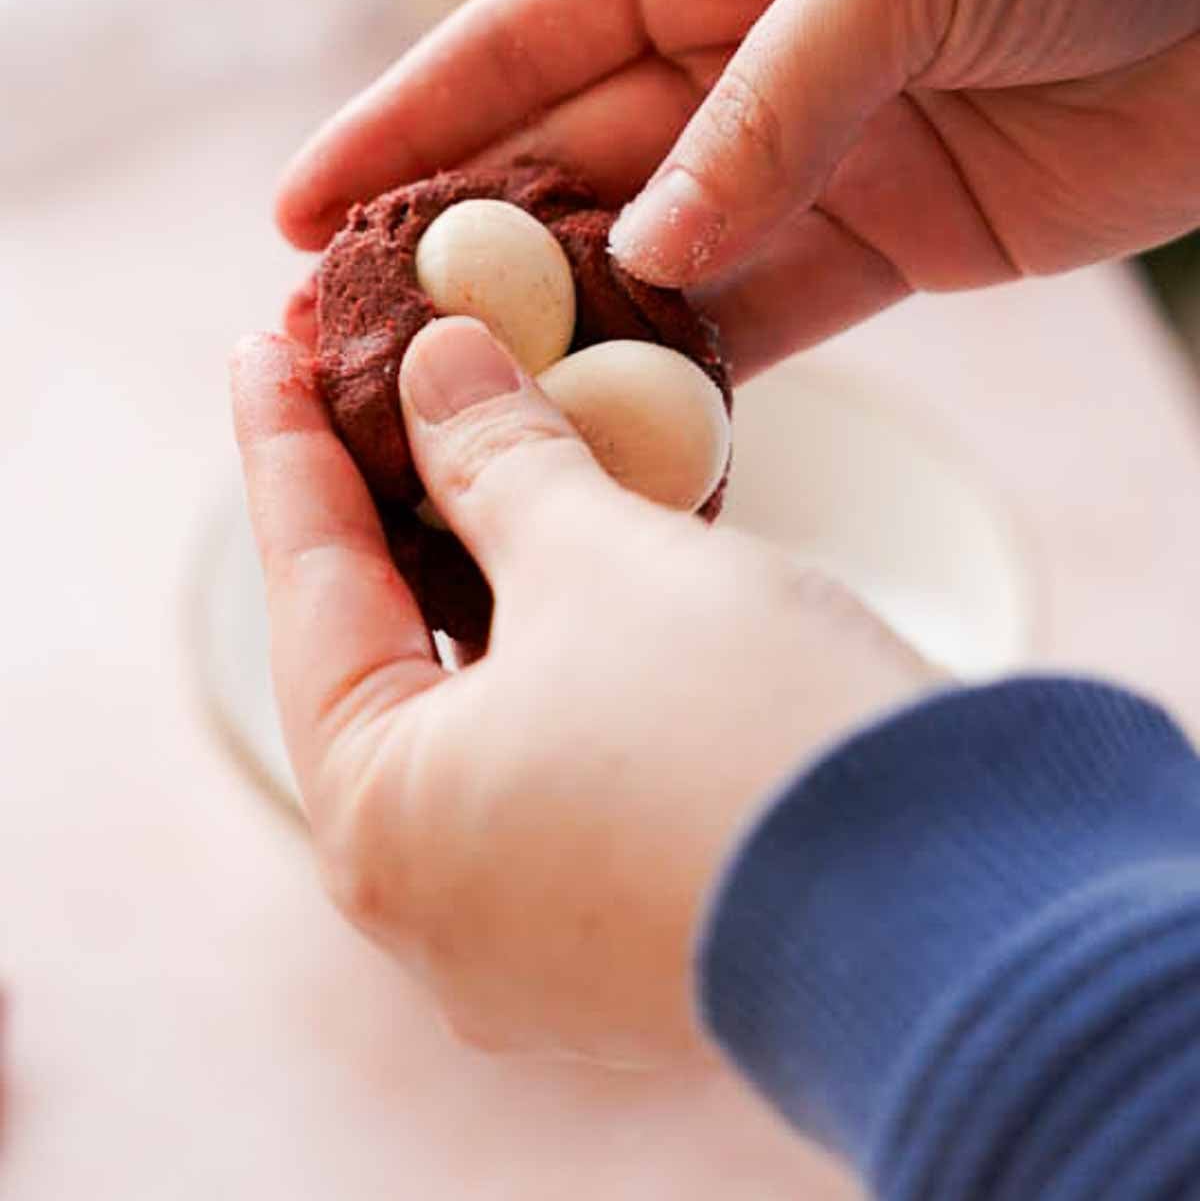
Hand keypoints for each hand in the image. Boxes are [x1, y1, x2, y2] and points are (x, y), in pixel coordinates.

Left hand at [231, 317, 932, 1061]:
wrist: (964, 906)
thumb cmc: (740, 732)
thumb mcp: (600, 559)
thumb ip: (501, 456)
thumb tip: (440, 364)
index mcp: (383, 825)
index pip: (309, 584)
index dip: (287, 442)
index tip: (266, 339)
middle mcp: (440, 904)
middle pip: (390, 653)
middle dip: (392, 507)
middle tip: (376, 383)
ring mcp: (540, 932)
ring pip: (486, 707)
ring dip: (490, 575)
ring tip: (478, 451)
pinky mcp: (638, 921)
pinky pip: (563, 756)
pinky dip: (562, 650)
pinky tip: (583, 562)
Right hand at [276, 0, 1199, 376]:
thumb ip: (770, 108)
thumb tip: (646, 252)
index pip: (519, 35)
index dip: (405, 123)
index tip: (301, 207)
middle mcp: (741, 45)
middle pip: (571, 162)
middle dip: (471, 253)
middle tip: (366, 352)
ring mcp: (815, 149)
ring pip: (662, 256)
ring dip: (576, 332)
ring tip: (475, 414)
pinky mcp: (900, 236)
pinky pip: (775, 314)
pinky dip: (706, 369)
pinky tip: (629, 424)